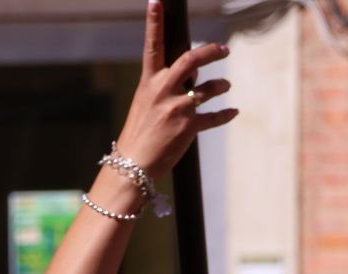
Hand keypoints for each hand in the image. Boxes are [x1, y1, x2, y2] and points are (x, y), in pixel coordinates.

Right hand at [113, 1, 236, 177]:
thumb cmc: (138, 137)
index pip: (152, 47)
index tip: (156, 2)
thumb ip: (167, 89)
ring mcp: (177, 108)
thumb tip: (194, 76)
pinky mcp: (189, 126)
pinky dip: (226, 114)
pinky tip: (231, 112)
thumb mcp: (146, 107)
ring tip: (225, 88)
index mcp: (148, 84)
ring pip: (210, 87)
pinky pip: (215, 116)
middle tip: (224, 50)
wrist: (132, 167)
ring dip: (221, 86)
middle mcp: (162, 92)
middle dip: (212, 51)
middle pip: (192, 59)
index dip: (154, 23)